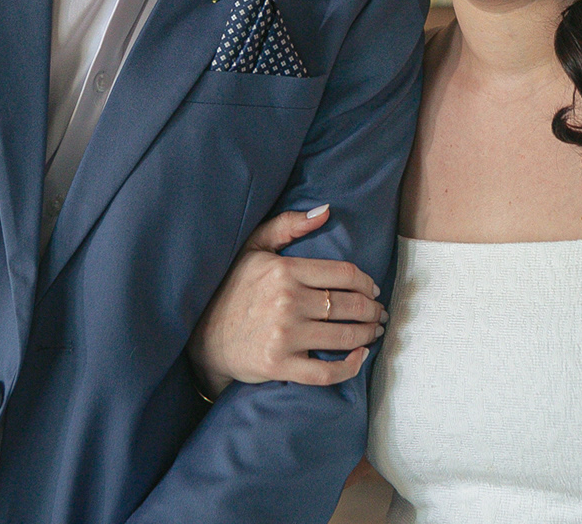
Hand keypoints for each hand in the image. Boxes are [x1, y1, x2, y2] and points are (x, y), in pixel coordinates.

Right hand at [188, 205, 386, 395]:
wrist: (202, 335)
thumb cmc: (232, 288)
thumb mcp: (253, 248)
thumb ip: (288, 225)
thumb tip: (326, 211)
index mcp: (283, 270)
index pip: (344, 274)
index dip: (366, 282)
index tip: (372, 289)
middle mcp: (286, 301)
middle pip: (349, 305)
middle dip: (372, 310)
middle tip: (379, 313)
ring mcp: (284, 335)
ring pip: (344, 336)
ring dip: (368, 334)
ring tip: (374, 332)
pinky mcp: (280, 365)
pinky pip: (326, 372)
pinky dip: (350, 367)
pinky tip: (359, 357)